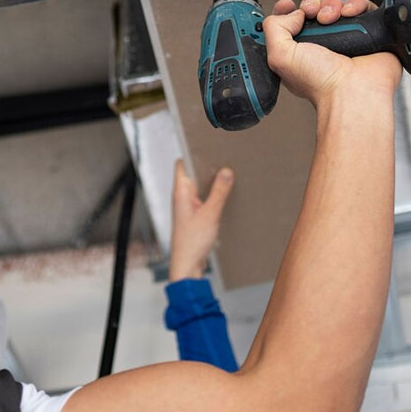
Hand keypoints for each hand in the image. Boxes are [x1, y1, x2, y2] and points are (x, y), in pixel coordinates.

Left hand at [169, 160, 233, 281]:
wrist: (187, 266)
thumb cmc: (192, 243)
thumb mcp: (210, 214)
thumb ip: (219, 192)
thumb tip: (226, 171)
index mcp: (181, 192)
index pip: (182, 163)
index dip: (193, 153)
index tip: (208, 145)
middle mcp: (182, 196)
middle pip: (193, 173)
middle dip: (208, 167)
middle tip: (226, 160)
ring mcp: (187, 206)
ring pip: (200, 187)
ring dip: (213, 183)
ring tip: (230, 176)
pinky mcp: (194, 215)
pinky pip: (204, 199)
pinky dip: (214, 196)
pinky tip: (227, 196)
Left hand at [263, 0, 401, 105]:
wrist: (353, 89)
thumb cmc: (321, 83)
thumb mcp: (279, 57)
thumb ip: (274, 28)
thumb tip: (292, 13)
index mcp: (299, 51)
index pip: (289, 22)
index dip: (287, 10)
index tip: (288, 5)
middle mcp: (321, 44)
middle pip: (314, 9)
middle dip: (310, 5)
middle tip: (311, 13)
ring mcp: (345, 37)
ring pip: (336, 6)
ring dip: (331, 6)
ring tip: (330, 19)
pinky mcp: (367, 32)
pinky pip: (361, 7)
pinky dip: (355, 5)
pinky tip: (349, 14)